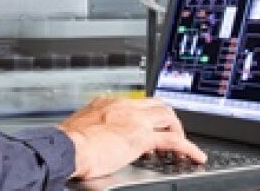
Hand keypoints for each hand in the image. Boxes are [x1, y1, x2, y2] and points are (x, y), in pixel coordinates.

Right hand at [57, 96, 206, 178]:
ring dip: (178, 131)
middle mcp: (124, 106)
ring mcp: (134, 120)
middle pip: (157, 105)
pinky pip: (174, 140)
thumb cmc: (65, 144)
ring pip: (168, 117)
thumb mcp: (81, 128)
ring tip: (183, 146)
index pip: (137, 103)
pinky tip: (194, 156)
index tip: (152, 122)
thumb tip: (97, 140)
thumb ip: (95, 129)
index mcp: (108, 103)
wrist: (64, 148)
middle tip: (172, 132)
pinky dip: (188, 148)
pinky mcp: (141, 137)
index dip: (149, 113)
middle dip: (168, 119)